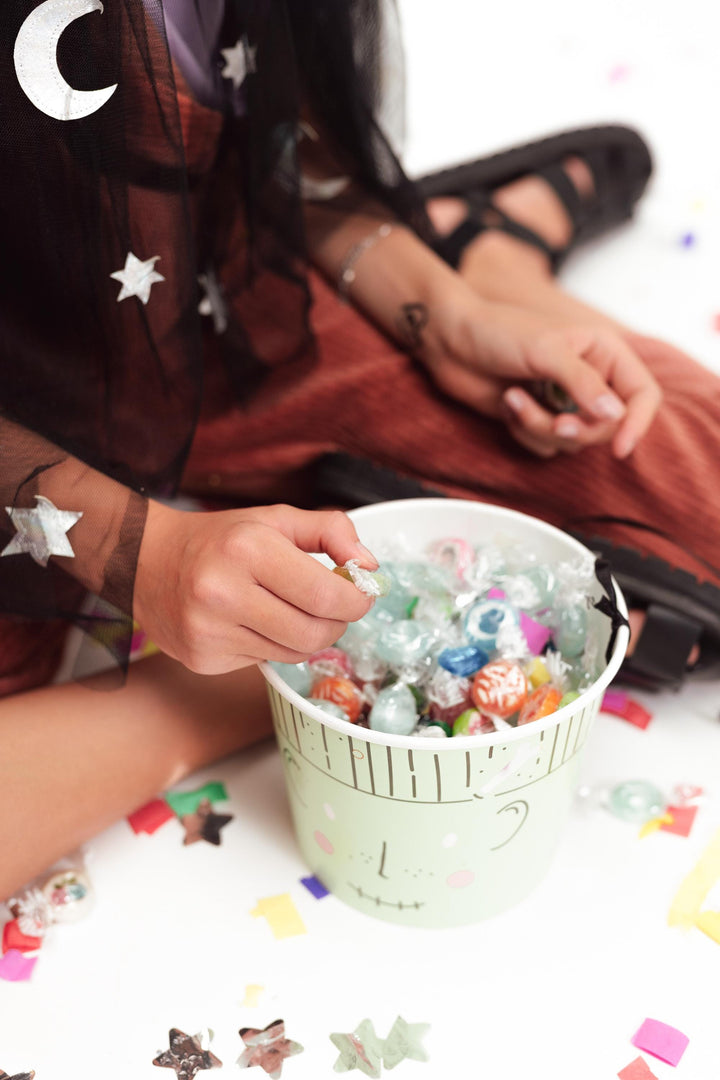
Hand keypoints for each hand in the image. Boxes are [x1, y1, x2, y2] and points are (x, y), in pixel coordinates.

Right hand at [134, 503, 376, 673]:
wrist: (146, 561)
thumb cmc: (221, 539)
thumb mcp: (275, 518)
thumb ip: (331, 531)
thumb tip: (369, 566)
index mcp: (247, 549)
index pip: (325, 594)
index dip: (356, 600)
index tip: (361, 594)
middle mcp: (222, 592)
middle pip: (314, 633)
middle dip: (337, 623)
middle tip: (333, 608)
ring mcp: (208, 631)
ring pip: (293, 653)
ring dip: (307, 636)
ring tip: (291, 611)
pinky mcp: (201, 659)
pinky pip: (263, 662)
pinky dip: (274, 645)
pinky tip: (254, 623)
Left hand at [418, 286, 661, 457]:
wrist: (451, 341)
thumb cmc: (497, 332)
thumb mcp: (546, 351)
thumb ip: (583, 383)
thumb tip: (616, 414)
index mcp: (604, 352)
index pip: (642, 395)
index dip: (637, 423)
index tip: (620, 447)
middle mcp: (590, 379)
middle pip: (607, 427)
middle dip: (576, 429)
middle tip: (554, 423)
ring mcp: (564, 401)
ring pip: (573, 441)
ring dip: (540, 427)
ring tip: (514, 398)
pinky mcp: (538, 418)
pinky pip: (545, 446)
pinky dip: (523, 430)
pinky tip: (507, 403)